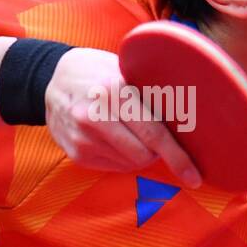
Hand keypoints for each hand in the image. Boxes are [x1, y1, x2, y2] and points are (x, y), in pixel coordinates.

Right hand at [44, 47, 201, 186]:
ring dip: (139, 153)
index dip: (178, 157)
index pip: (154, 133)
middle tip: (153, 134)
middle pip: (144, 154)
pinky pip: (115, 166)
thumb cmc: (98, 72)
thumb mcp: (125, 70)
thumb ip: (150, 95)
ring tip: (128, 130)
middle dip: (157, 151)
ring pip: (130, 163)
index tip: (194, 176)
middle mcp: (94, 116)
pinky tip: (112, 137)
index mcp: (113, 91)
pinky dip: (122, 156)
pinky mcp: (76, 154)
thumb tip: (187, 123)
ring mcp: (82, 138)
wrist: (52, 80)